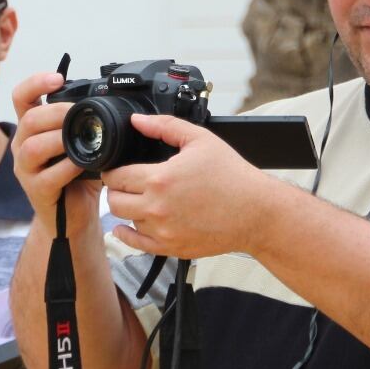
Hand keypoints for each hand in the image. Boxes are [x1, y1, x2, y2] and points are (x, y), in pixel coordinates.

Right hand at [10, 71, 103, 234]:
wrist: (76, 215)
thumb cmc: (79, 177)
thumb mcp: (81, 144)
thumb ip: (85, 124)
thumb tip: (109, 102)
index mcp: (32, 129)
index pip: (22, 98)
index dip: (36, 83)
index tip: (57, 78)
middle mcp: (23, 146)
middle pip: (29, 119)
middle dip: (57, 113)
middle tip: (79, 114)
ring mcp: (26, 170)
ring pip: (32, 147)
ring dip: (59, 139)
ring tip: (80, 139)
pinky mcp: (36, 191)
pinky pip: (48, 175)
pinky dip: (67, 167)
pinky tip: (82, 165)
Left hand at [103, 114, 285, 258]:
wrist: (255, 212)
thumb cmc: (232, 176)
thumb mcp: (200, 140)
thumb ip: (165, 126)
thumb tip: (138, 121)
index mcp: (160, 179)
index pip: (116, 177)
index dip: (114, 170)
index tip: (119, 169)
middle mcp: (156, 207)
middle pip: (114, 200)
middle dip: (117, 189)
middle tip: (126, 184)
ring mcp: (162, 230)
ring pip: (124, 220)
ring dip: (128, 209)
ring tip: (140, 199)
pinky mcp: (170, 247)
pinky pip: (135, 243)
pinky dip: (127, 234)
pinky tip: (128, 226)